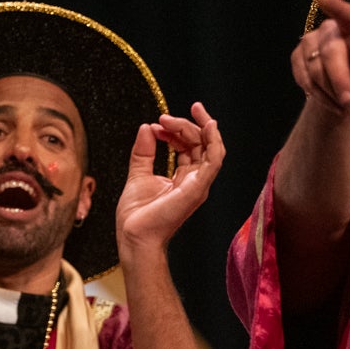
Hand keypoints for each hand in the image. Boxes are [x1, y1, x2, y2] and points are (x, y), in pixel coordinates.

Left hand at [117, 102, 224, 251]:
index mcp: (184, 179)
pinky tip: (208, 125)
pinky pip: (214, 160)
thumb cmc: (137, 217)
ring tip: (190, 112)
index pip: (189, 147)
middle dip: (186, 125)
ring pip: (211, 148)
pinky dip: (214, 141)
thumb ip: (143, 152)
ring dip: (201, 127)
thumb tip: (146, 127)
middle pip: (201, 144)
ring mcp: (198, 185)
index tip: (156, 125)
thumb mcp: (138, 175)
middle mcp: (195, 181)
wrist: (135, 237)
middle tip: (164, 118)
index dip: (175, 131)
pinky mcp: (197, 188)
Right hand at [291, 0, 349, 113]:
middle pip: (330, 53)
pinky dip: (319, 95)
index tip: (323, 0)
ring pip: (314, 69)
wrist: (348, 88)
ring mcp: (310, 42)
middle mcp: (330, 30)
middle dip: (340, 81)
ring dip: (331, 92)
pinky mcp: (297, 57)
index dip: (335, 7)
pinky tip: (332, 102)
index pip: (346, 14)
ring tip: (346, 104)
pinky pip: (304, 78)